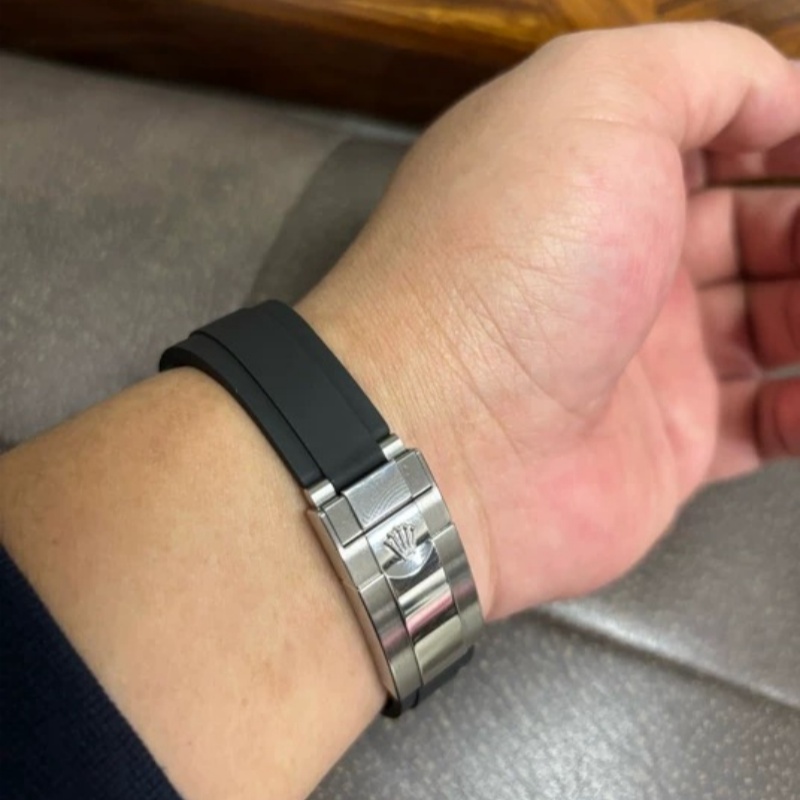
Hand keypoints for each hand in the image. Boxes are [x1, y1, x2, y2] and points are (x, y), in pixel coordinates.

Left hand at [301, 22, 799, 619]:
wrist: (447, 432)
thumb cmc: (506, 260)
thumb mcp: (593, 102)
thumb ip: (702, 71)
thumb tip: (788, 94)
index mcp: (597, 178)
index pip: (718, 140)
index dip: (786, 137)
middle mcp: (621, 265)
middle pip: (758, 231)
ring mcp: (645, 360)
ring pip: (771, 323)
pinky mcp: (665, 444)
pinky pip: (762, 422)